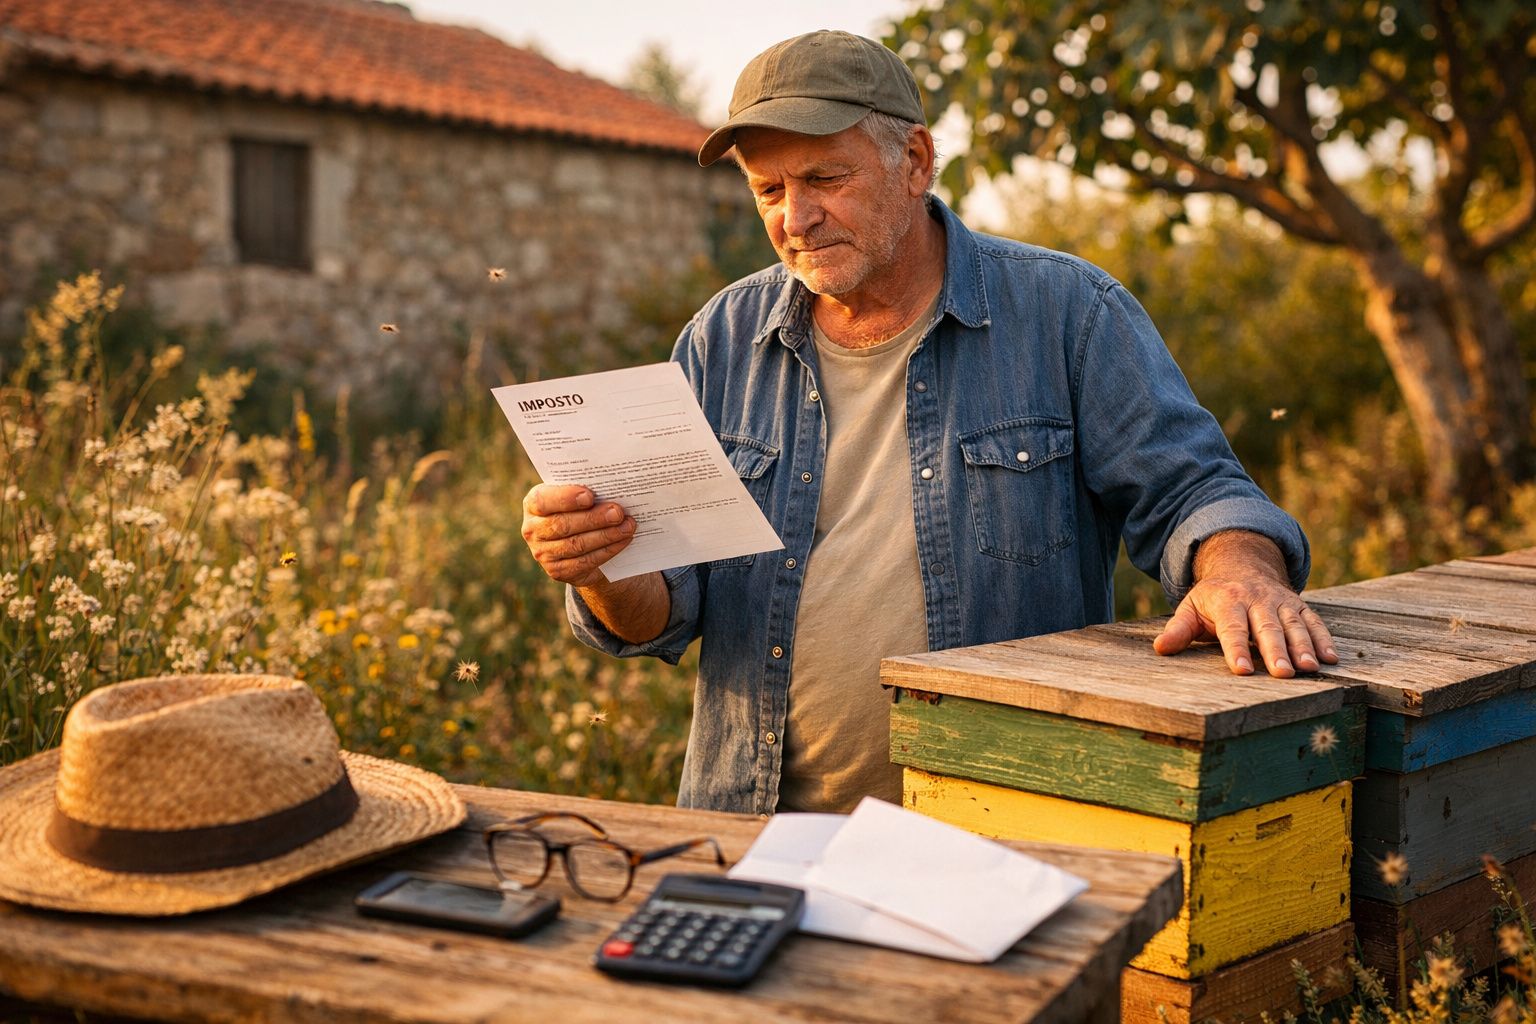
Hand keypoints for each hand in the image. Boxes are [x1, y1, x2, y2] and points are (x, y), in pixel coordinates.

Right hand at [520, 484, 637, 587]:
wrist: (577, 543)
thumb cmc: (578, 510)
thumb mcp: (575, 497)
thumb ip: (585, 491)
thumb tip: (612, 487)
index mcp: (533, 504)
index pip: (543, 501)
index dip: (565, 498)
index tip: (590, 496)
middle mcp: (532, 530)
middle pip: (562, 524)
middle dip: (593, 518)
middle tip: (618, 512)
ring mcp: (542, 553)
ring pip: (576, 545)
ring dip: (606, 535)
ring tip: (627, 526)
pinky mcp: (557, 571)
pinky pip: (585, 561)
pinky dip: (608, 551)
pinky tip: (623, 540)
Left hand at [1152, 531, 1338, 677]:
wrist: (1242, 565)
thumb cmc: (1213, 598)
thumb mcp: (1191, 608)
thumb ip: (1179, 629)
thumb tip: (1160, 649)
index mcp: (1227, 601)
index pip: (1231, 628)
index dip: (1235, 649)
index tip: (1240, 671)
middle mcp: (1256, 600)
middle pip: (1266, 628)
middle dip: (1276, 651)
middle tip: (1283, 674)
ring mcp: (1280, 602)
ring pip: (1294, 624)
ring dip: (1304, 646)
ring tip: (1310, 669)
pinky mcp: (1299, 606)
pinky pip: (1313, 621)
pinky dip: (1323, 638)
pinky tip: (1331, 658)